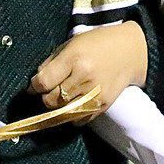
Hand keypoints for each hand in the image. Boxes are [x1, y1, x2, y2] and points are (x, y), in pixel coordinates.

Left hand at [28, 21, 147, 119]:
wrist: (130, 49)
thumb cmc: (98, 43)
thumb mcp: (71, 44)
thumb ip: (51, 63)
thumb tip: (34, 85)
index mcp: (74, 58)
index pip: (43, 82)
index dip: (34, 86)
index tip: (35, 85)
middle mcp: (84, 76)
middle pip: (50, 100)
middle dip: (46, 96)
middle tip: (50, 89)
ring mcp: (95, 93)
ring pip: (62, 112)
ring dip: (58, 107)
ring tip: (63, 95)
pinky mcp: (103, 104)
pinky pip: (78, 119)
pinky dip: (72, 115)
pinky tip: (75, 102)